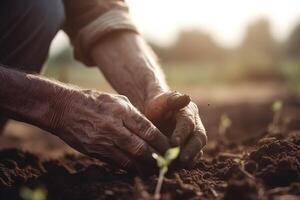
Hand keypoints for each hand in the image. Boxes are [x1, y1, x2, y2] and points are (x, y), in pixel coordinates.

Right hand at [52, 89, 170, 171]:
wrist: (63, 108)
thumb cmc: (94, 101)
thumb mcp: (117, 100)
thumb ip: (134, 115)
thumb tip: (150, 130)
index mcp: (122, 111)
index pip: (148, 130)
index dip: (162, 142)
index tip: (171, 148)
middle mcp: (113, 127)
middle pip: (142, 148)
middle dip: (158, 157)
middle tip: (168, 161)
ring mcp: (103, 141)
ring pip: (130, 159)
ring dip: (146, 166)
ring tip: (156, 168)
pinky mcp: (94, 151)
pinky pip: (116, 163)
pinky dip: (130, 167)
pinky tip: (139, 168)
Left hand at [145, 91, 206, 165]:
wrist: (154, 114)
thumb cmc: (156, 106)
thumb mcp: (160, 101)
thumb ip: (172, 100)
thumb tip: (187, 97)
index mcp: (189, 112)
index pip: (188, 123)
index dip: (182, 133)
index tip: (174, 143)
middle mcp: (195, 125)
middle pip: (199, 138)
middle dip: (191, 149)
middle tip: (181, 159)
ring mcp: (193, 137)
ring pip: (198, 149)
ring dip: (190, 158)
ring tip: (178, 166)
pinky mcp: (190, 148)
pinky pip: (192, 156)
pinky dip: (186, 163)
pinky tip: (176, 168)